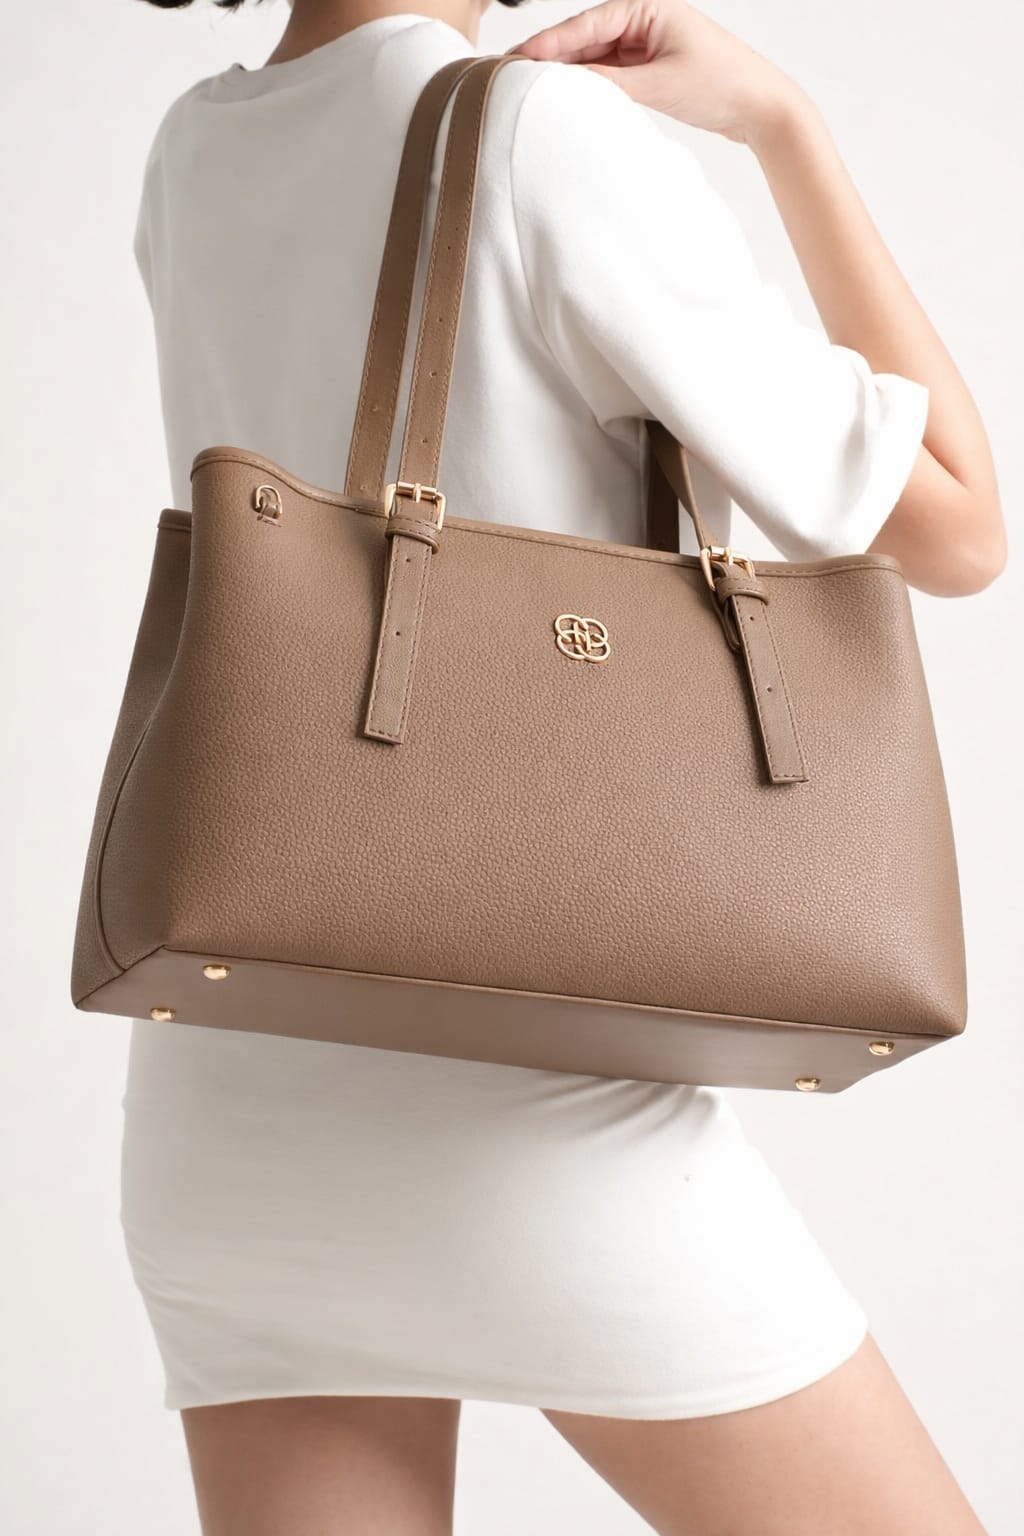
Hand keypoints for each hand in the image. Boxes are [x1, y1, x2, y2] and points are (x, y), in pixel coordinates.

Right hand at [504, 0, 805, 146]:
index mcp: (648, 8)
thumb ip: (610, 83)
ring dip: (567, 73)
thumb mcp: (659, 84)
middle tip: (511, 74)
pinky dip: (589, 86)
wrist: (761, 108)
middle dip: (551, 57)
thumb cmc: (722, 85)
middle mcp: (644, 21)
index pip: (588, 24)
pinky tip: (566, 99)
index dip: (550, 43)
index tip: (519, 58)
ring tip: (531, 90)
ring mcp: (645, 46)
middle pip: (585, 38)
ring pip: (595, 58)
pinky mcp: (649, 71)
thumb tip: (566, 84)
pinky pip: (610, 76)